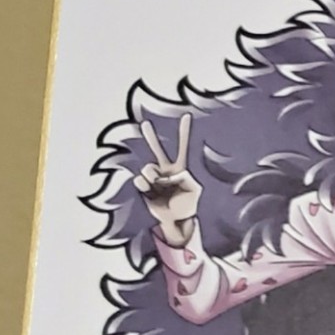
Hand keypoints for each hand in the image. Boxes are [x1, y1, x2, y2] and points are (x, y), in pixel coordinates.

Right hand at [134, 114, 200, 246]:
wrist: (176, 219)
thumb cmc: (188, 205)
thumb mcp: (194, 191)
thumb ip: (185, 178)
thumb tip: (166, 173)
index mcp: (180, 168)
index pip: (182, 147)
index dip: (184, 132)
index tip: (187, 116)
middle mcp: (165, 169)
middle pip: (156, 149)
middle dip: (150, 136)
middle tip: (145, 124)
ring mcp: (154, 177)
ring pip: (148, 168)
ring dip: (153, 178)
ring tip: (159, 187)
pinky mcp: (144, 186)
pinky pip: (140, 180)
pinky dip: (146, 186)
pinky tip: (151, 192)